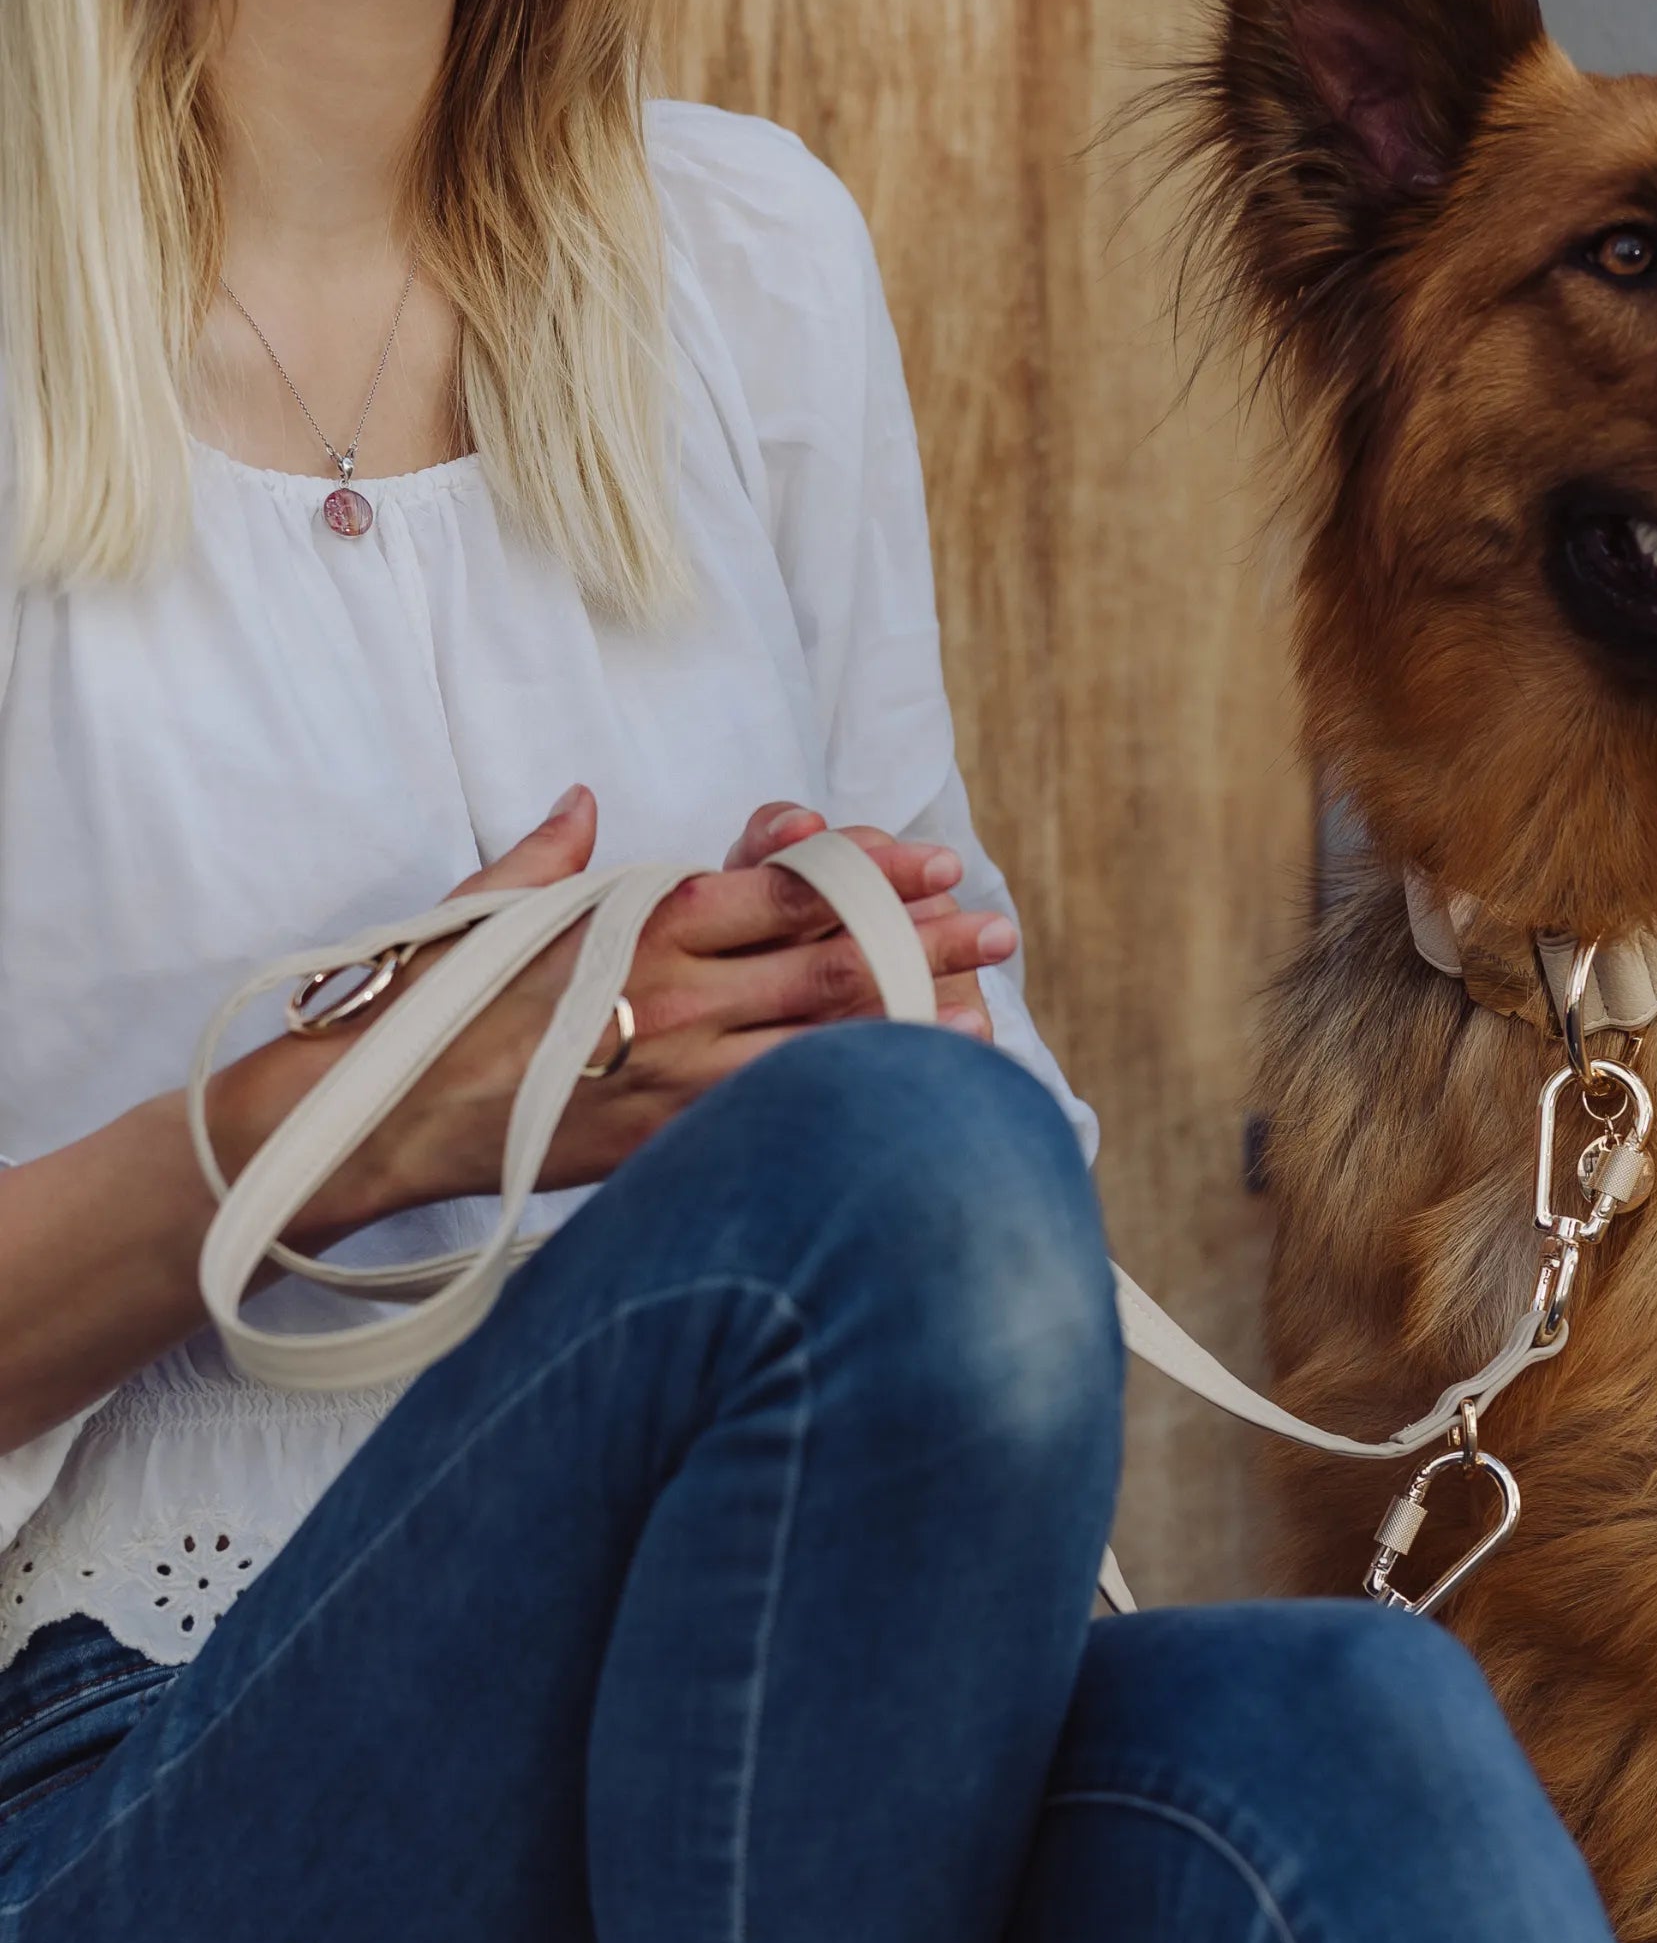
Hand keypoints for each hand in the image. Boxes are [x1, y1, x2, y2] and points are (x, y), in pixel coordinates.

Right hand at [282, 786, 1017, 1225]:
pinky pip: (777, 1115)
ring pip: (817, 1039)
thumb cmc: (430, 1001)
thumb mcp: (487, 909)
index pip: (781, 886)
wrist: (374, 1114)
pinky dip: (846, 1099)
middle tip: (996, 927)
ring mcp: (674, 1070)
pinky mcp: (665, 1140)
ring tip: (984, 1008)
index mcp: (638, 920)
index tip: (930, 861)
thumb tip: (587, 803)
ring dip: (907, 1020)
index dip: (865, 872)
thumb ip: (553, 856)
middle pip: (823, 958)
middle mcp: (672, 991)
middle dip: (919, 940)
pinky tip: (901, 1098)